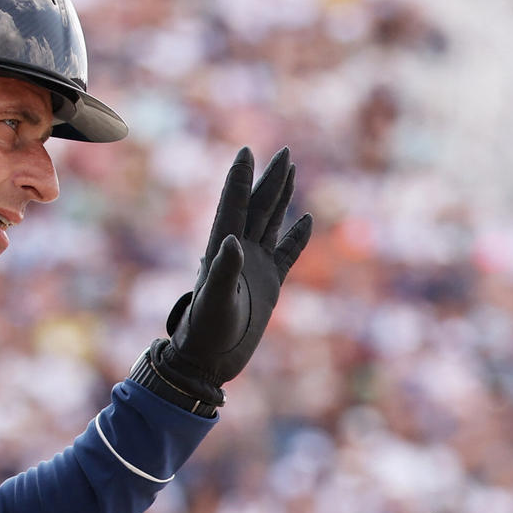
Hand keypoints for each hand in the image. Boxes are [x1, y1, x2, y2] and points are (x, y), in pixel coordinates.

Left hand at [130, 147, 311, 417]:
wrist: (210, 361)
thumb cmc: (206, 333)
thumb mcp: (215, 303)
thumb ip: (224, 271)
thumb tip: (233, 241)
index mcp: (222, 249)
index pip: (234, 205)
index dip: (240, 178)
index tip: (246, 152)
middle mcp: (239, 251)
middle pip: (258, 207)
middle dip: (270, 179)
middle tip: (282, 152)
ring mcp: (255, 266)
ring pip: (271, 223)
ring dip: (280, 197)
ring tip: (290, 171)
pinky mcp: (269, 285)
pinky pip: (287, 254)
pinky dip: (297, 237)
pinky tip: (306, 219)